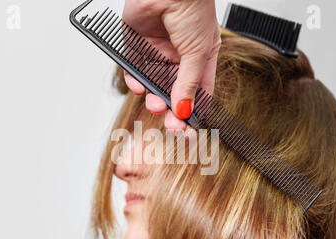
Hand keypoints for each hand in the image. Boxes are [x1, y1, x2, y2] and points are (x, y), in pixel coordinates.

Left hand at [122, 0, 220, 131]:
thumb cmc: (192, 8)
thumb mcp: (198, 52)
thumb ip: (189, 83)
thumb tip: (184, 110)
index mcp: (201, 57)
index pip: (198, 91)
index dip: (194, 111)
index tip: (189, 129)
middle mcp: (179, 56)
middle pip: (175, 92)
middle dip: (173, 110)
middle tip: (172, 124)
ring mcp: (158, 51)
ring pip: (154, 84)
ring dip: (154, 98)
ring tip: (155, 105)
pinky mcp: (138, 45)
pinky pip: (134, 69)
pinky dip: (135, 81)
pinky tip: (140, 87)